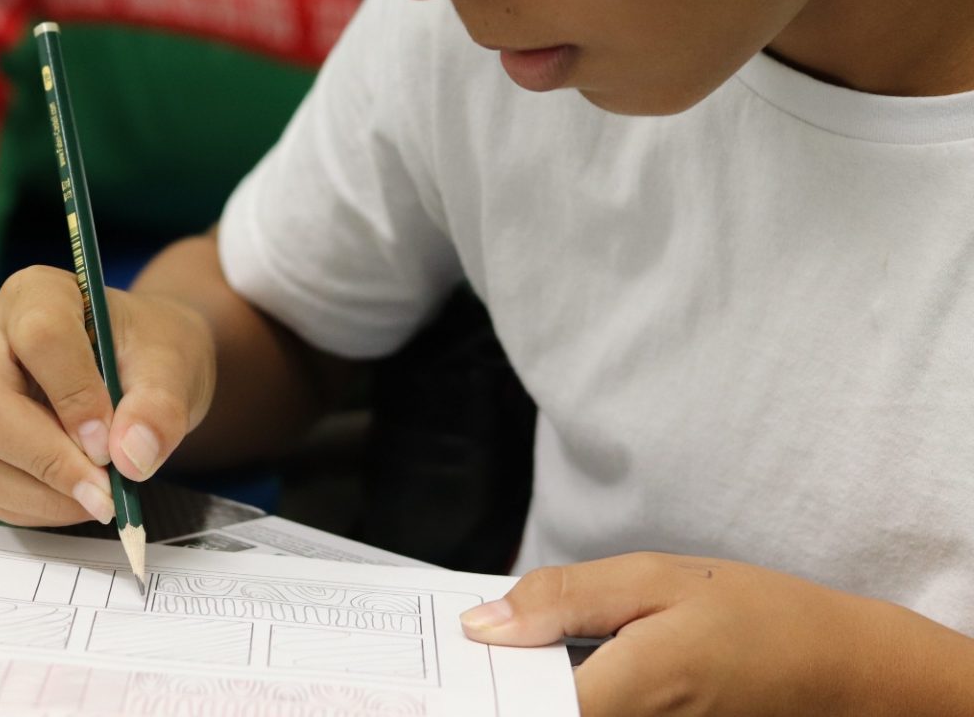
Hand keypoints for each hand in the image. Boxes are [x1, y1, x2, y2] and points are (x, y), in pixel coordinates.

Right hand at [0, 265, 215, 525]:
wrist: (133, 366)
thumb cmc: (147, 352)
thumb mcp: (173, 367)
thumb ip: (160, 407)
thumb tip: (132, 457)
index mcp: (36, 294)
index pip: (39, 338)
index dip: (74, 398)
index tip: (111, 444)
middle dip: (49, 463)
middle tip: (105, 495)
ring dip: (44, 496)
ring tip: (101, 499)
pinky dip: (35, 507)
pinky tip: (76, 499)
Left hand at [462, 551, 973, 715]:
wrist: (839, 671)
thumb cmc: (756, 616)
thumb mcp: (657, 579)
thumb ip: (565, 599)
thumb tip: (483, 625)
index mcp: (631, 692)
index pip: (522, 707)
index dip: (477, 684)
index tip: (443, 658)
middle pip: (535, 715)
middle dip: (498, 684)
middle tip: (466, 648)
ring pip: (559, 716)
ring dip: (527, 689)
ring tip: (508, 650)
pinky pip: (590, 715)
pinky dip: (563, 694)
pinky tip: (552, 667)